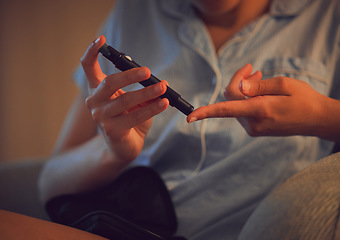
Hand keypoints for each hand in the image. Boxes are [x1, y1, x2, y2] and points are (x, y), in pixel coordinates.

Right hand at [81, 36, 168, 163]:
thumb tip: (161, 83)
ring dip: (147, 93)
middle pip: (109, 82)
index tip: (102, 40)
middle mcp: (94, 102)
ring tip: (163, 87)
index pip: (88, 67)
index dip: (92, 52)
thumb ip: (143, 90)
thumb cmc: (130, 118)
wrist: (125, 146)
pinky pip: (134, 117)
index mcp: (98, 90)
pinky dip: (151, 109)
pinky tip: (163, 103)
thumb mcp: (136, 101)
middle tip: (148, 71)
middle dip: (129, 75)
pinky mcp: (112, 130)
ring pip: (125, 100)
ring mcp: (101, 117)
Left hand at [187, 64, 329, 137]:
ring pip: (235, 105)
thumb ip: (257, 86)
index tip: (189, 118)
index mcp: (259, 110)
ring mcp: (254, 129)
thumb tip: (238, 87)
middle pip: (231, 99)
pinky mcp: (256, 129)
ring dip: (242, 90)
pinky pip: (242, 111)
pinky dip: (246, 99)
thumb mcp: (283, 84)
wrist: (317, 120)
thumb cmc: (303, 99)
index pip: (225, 109)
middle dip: (237, 82)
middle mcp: (253, 123)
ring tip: (258, 76)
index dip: (205, 112)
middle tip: (251, 69)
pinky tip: (258, 90)